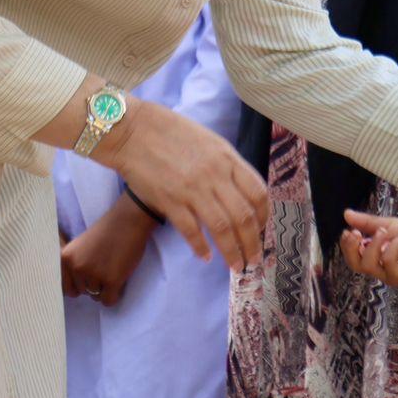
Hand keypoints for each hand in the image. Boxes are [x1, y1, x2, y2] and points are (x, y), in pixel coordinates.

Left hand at [60, 200, 155, 305]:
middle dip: (94, 284)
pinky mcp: (112, 280)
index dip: (78, 284)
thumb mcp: (79, 246)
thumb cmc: (106, 231)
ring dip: (105, 288)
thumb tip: (69, 290)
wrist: (129, 220)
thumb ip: (72, 264)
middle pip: (82, 292)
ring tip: (113, 269)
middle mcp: (76, 267)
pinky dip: (114, 295)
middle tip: (105, 268)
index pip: (65, 288)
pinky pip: (108, 301)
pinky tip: (119, 281)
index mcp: (66, 258)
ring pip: (96, 297)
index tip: (88, 277)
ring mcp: (94, 274)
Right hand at [93, 100, 267, 270]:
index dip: (264, 216)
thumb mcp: (210, 142)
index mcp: (228, 159)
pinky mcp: (170, 201)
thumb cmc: (172, 133)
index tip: (262, 230)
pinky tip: (205, 256)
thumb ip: (227, 166)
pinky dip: (200, 247)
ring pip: (222, 229)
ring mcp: (192, 189)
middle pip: (244, 217)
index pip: (257, 193)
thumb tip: (241, 193)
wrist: (133, 131)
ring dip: (232, 251)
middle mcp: (215, 175)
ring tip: (236, 266)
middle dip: (253, 243)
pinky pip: (191, 230)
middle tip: (254, 259)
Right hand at [339, 210, 397, 285]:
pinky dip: (393, 248)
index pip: (353, 257)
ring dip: (375, 245)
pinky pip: (389, 264)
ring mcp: (390, 275)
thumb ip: (369, 223)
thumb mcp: (389, 224)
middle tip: (356, 233)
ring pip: (370, 266)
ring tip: (384, 231)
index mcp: (375, 257)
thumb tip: (346, 214)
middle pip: (356, 265)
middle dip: (352, 249)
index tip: (348, 231)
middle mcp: (380, 268)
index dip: (346, 246)